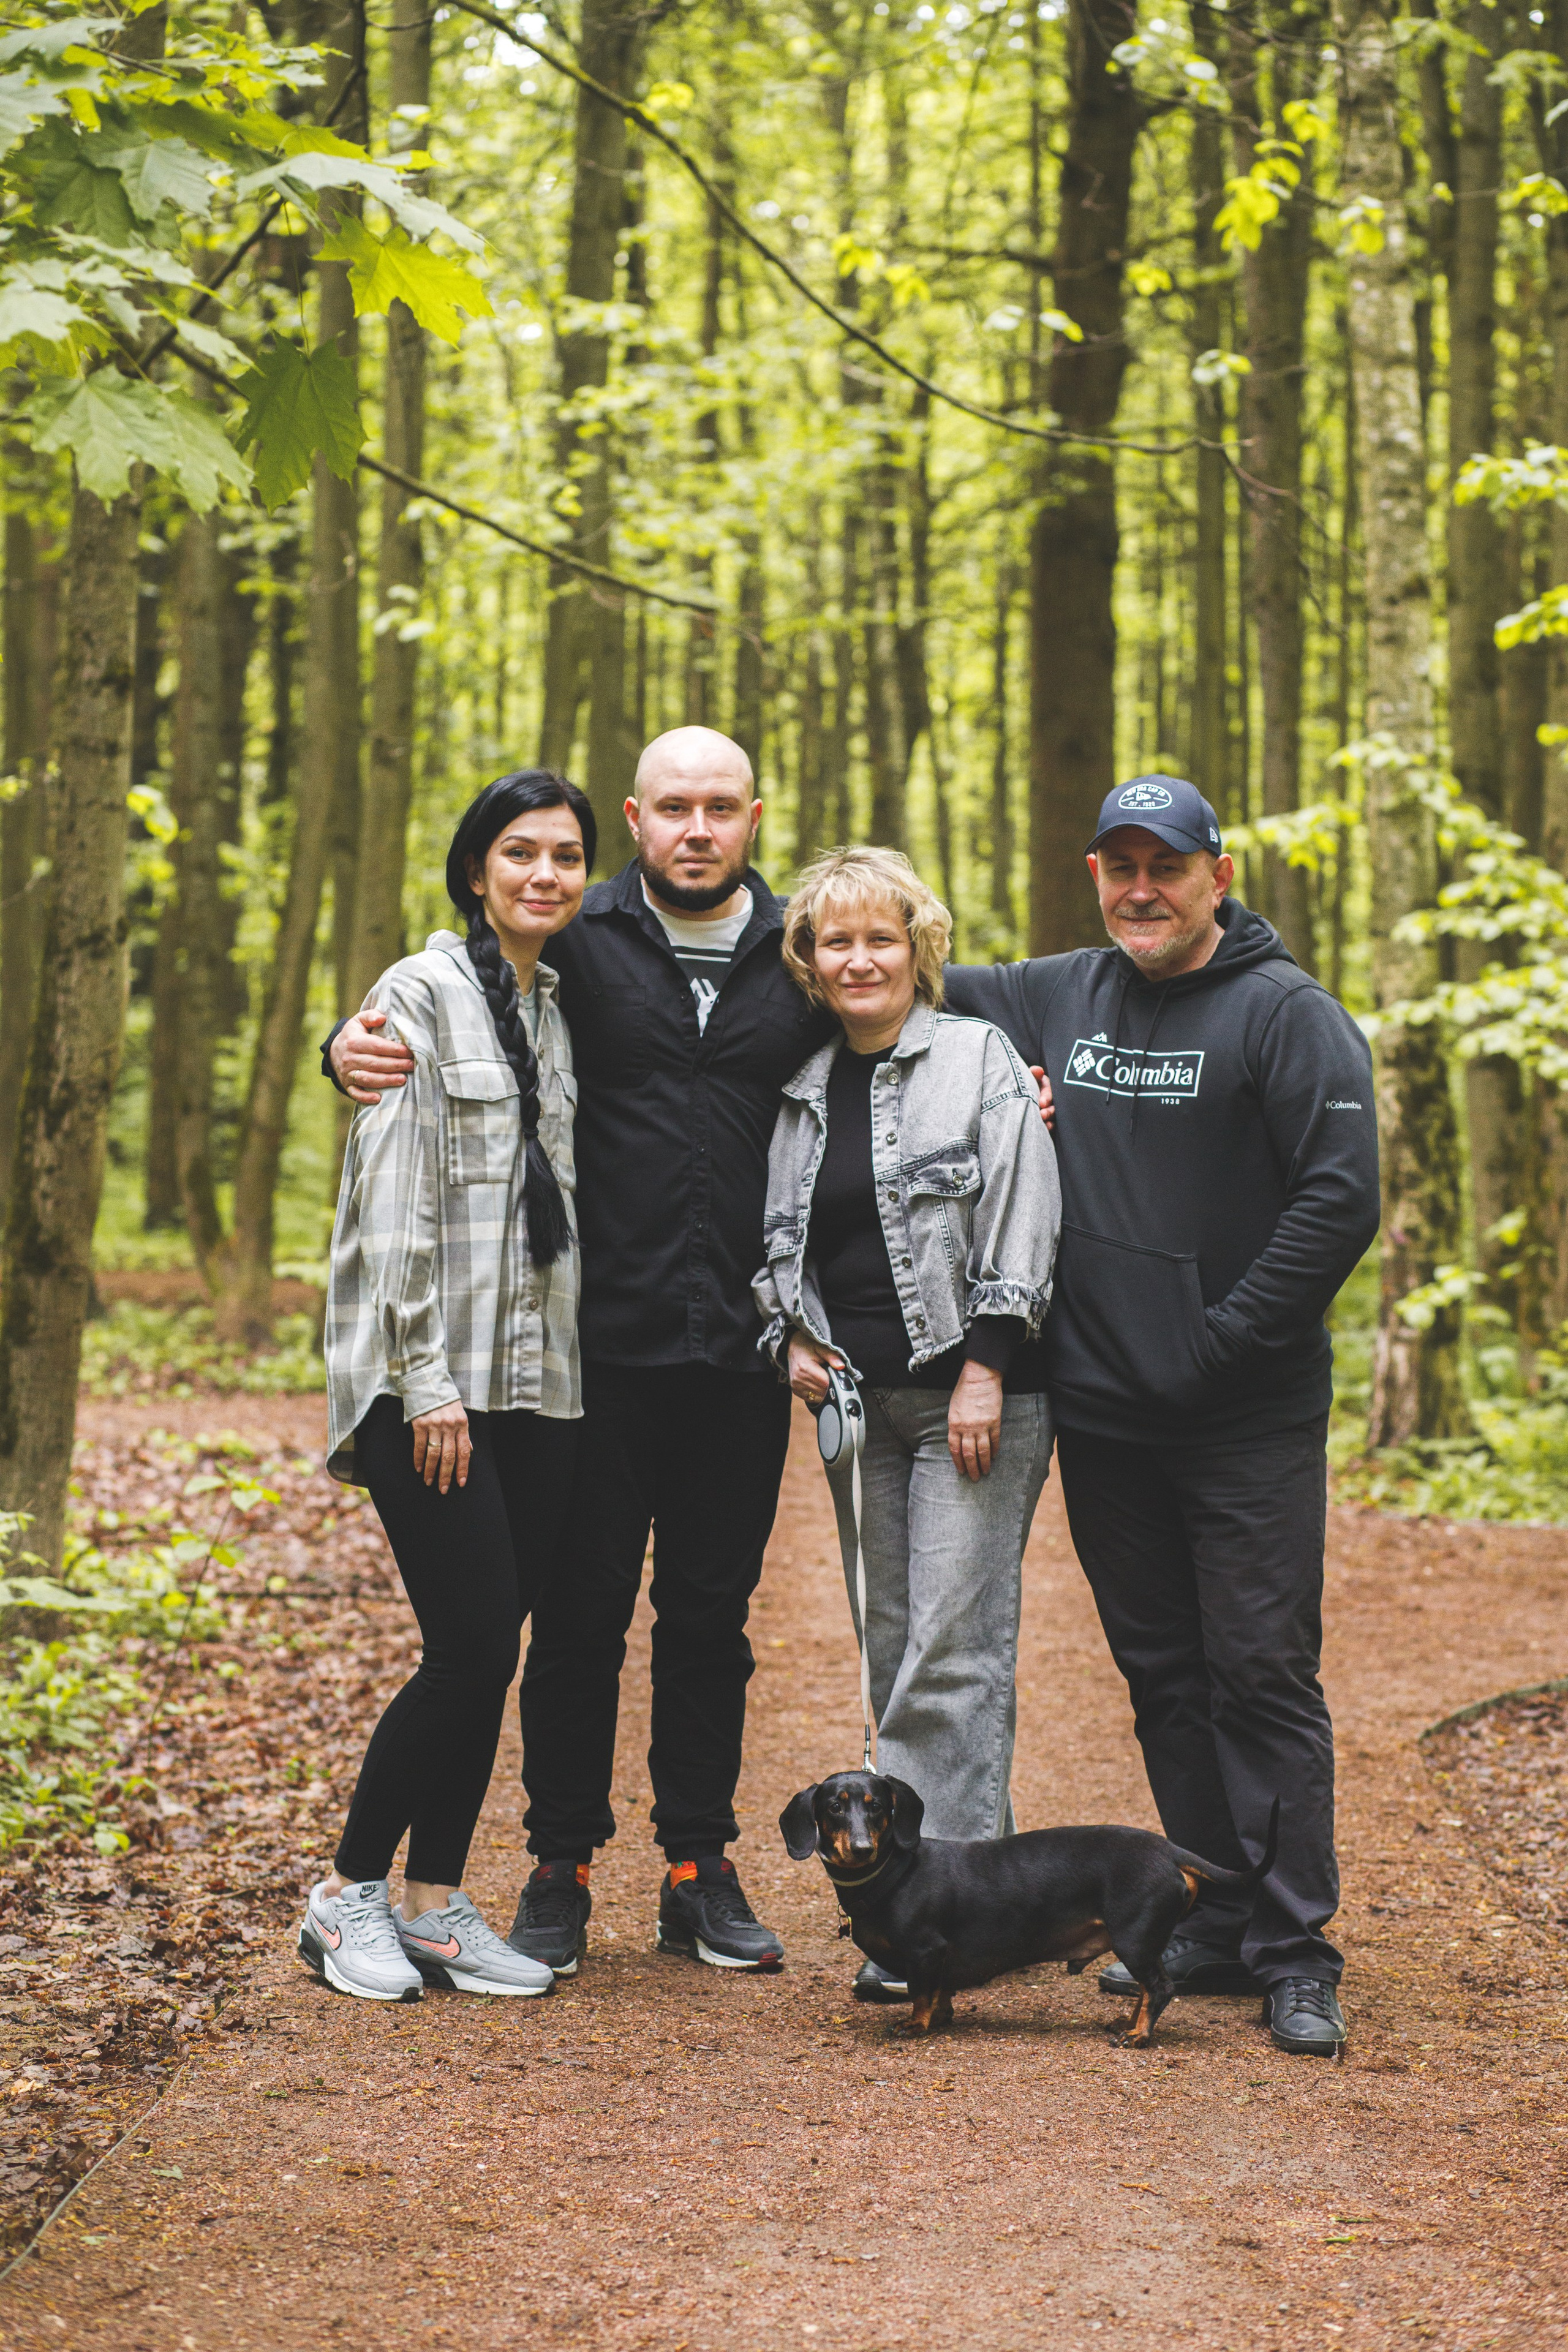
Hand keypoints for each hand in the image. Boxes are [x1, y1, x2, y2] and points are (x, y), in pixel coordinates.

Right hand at [333, 1009, 414, 1105]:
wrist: (334, 1050)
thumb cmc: (353, 1034)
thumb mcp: (359, 1021)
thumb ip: (370, 1016)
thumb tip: (382, 1018)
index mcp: (354, 1042)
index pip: (377, 1046)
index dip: (394, 1050)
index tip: (409, 1052)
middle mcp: (349, 1058)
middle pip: (375, 1063)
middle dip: (395, 1065)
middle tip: (411, 1065)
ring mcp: (347, 1073)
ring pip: (368, 1079)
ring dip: (386, 1081)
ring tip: (403, 1080)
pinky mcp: (347, 1085)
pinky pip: (356, 1093)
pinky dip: (366, 1097)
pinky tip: (379, 1098)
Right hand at [410, 1401, 470, 1493]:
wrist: (428, 1381)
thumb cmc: (445, 1399)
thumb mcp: (460, 1413)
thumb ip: (463, 1432)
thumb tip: (469, 1450)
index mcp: (462, 1424)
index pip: (465, 1451)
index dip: (463, 1468)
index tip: (460, 1483)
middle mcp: (449, 1426)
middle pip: (449, 1456)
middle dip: (446, 1475)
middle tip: (443, 1489)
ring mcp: (434, 1425)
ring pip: (434, 1454)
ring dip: (431, 1470)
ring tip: (428, 1482)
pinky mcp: (420, 1423)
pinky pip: (420, 1446)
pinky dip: (419, 1459)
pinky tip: (418, 1468)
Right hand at [787, 1330, 843, 1403]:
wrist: (792, 1348)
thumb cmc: (807, 1347)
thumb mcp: (821, 1347)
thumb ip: (832, 1357)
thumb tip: (841, 1366)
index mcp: (804, 1367)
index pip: (825, 1383)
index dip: (834, 1381)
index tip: (838, 1376)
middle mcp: (798, 1379)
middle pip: (822, 1391)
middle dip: (830, 1385)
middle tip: (830, 1375)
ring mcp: (796, 1386)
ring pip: (818, 1396)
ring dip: (824, 1390)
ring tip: (822, 1378)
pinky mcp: (796, 1391)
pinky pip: (812, 1398)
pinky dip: (818, 1393)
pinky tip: (817, 1383)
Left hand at [948, 1361, 1002, 1480]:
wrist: (979, 1378)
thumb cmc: (964, 1391)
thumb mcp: (953, 1409)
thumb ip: (955, 1425)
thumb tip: (959, 1440)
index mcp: (954, 1424)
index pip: (954, 1449)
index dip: (958, 1462)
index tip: (961, 1471)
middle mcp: (967, 1428)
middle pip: (968, 1454)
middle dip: (971, 1468)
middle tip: (974, 1478)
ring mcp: (981, 1426)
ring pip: (982, 1451)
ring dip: (984, 1464)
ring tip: (985, 1472)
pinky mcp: (994, 1422)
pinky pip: (994, 1441)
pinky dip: (994, 1450)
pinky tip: (994, 1457)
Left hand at [1030, 1066, 1054, 1132]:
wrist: (1018, 1096)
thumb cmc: (1026, 1084)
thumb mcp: (1030, 1077)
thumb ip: (1033, 1073)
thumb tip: (1038, 1070)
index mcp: (1047, 1088)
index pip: (1049, 1093)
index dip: (1047, 1097)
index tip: (1041, 1102)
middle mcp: (1050, 1101)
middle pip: (1053, 1107)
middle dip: (1048, 1111)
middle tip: (1042, 1114)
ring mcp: (1049, 1112)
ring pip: (1053, 1118)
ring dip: (1049, 1122)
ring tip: (1045, 1125)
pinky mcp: (1047, 1122)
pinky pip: (1050, 1126)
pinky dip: (1048, 1128)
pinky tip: (1044, 1130)